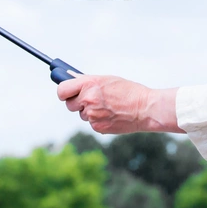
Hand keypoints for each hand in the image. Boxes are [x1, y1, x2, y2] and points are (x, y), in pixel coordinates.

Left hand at [56, 75, 180, 134]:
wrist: (144, 108)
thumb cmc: (127, 91)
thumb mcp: (106, 80)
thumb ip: (87, 81)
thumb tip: (71, 79)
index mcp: (89, 84)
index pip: (62, 90)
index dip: (63, 92)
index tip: (66, 93)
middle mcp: (88, 99)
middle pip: (69, 105)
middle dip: (77, 103)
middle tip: (88, 100)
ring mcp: (92, 115)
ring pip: (82, 115)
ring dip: (89, 112)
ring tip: (107, 106)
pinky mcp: (98, 127)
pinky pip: (92, 123)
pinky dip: (98, 120)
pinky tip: (111, 115)